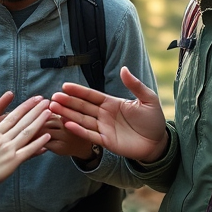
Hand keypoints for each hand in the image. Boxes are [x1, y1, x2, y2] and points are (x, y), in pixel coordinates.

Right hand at [0, 96, 51, 182]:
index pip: (11, 117)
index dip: (24, 108)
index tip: (33, 100)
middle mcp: (2, 139)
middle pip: (22, 122)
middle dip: (35, 110)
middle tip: (47, 101)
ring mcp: (8, 151)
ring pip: (27, 133)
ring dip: (39, 122)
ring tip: (50, 113)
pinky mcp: (12, 163)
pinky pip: (28, 152)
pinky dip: (38, 144)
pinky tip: (47, 137)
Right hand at [50, 66, 167, 161]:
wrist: (158, 143)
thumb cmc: (154, 120)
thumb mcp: (148, 99)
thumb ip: (135, 85)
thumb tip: (124, 68)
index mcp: (112, 103)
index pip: (92, 95)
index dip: (78, 91)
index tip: (65, 86)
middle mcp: (104, 115)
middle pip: (82, 107)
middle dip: (68, 102)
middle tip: (53, 98)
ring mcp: (104, 128)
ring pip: (82, 120)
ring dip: (68, 114)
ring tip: (53, 109)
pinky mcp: (106, 141)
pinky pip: (90, 135)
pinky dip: (78, 130)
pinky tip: (67, 124)